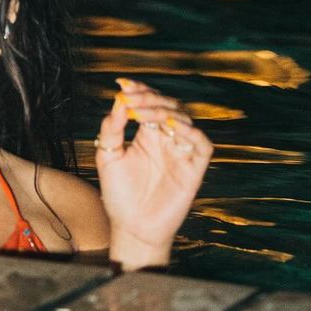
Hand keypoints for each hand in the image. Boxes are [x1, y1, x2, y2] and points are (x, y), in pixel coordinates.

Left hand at [94, 78, 212, 266]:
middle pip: (168, 106)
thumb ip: (112, 128)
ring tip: (143, 111)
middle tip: (130, 97)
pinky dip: (191, 132)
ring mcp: (181, 153)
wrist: (131, 227)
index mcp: (147, 133)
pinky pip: (202, 145)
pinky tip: (171, 126)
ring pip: (185, 120)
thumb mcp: (108, 155)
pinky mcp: (194, 170)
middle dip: (149, 98)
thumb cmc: (119, 194)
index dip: (139, 90)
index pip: (149, 103)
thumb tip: (118, 100)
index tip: (122, 83)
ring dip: (164, 110)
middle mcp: (166, 139)